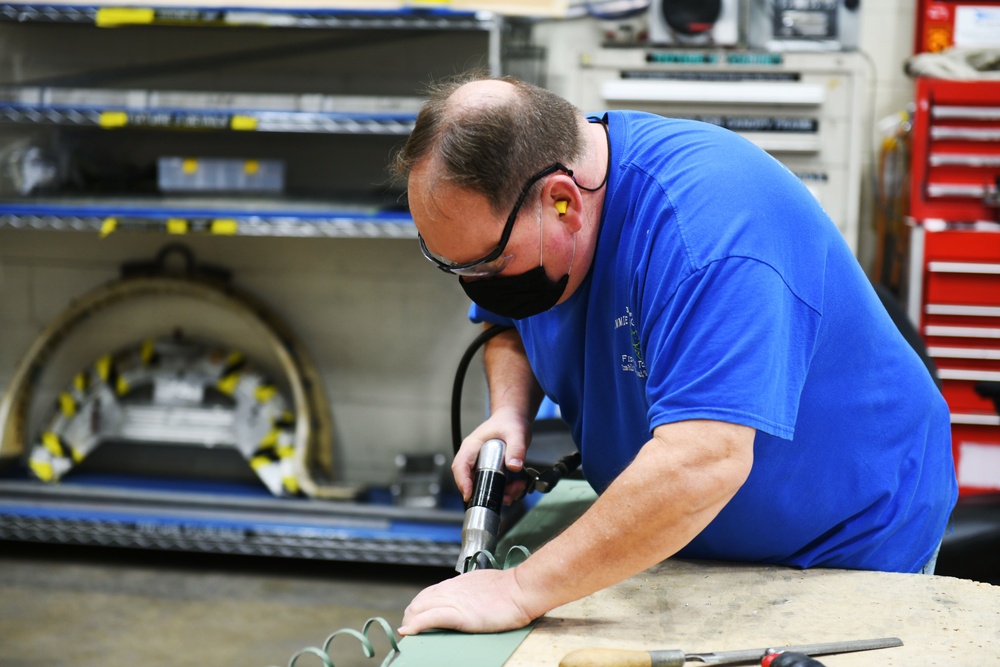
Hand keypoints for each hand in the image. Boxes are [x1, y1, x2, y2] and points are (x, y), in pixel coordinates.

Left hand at [397, 568, 538, 634]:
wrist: (520, 589)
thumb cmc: (508, 590)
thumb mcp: (482, 586)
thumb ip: (469, 592)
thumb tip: (466, 600)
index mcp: (456, 584)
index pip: (428, 593)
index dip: (418, 606)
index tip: (414, 617)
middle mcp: (450, 590)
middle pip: (419, 601)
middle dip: (410, 615)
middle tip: (409, 628)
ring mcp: (453, 601)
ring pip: (420, 608)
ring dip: (410, 621)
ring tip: (407, 632)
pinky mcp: (459, 614)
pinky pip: (430, 618)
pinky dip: (416, 625)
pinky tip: (408, 631)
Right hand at [453, 407, 531, 503]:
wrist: (513, 420)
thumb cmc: (509, 421)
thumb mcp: (515, 433)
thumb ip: (516, 448)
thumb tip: (514, 467)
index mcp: (472, 446)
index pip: (460, 466)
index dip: (462, 482)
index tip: (469, 494)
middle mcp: (473, 458)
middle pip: (471, 481)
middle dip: (486, 492)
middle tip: (504, 496)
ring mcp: (481, 466)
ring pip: (484, 487)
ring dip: (500, 494)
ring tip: (516, 488)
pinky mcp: (491, 472)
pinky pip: (494, 486)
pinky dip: (506, 491)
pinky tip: (518, 485)